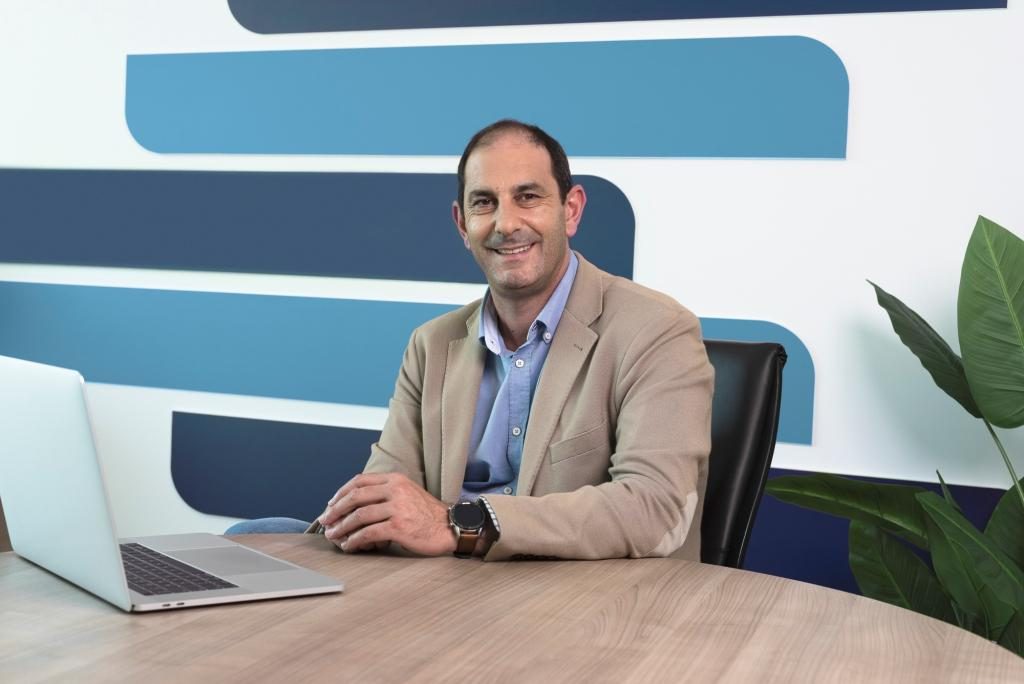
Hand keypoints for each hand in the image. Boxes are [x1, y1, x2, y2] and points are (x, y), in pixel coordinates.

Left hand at [318, 473, 456, 555]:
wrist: (451, 527)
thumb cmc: (429, 514)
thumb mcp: (408, 493)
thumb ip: (386, 493)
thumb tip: (357, 505)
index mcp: (396, 479)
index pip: (360, 481)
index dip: (341, 492)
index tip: (331, 504)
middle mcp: (395, 490)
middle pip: (355, 496)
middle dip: (335, 510)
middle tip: (325, 520)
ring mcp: (397, 508)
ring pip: (359, 515)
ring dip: (341, 527)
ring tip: (333, 535)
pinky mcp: (399, 527)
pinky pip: (368, 533)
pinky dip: (355, 540)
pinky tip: (349, 546)